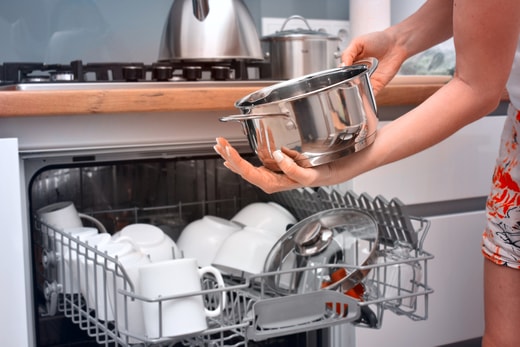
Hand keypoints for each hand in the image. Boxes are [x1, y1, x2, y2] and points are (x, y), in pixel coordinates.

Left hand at [213, 137, 333, 193]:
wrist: (322, 176)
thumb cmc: (314, 176)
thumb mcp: (306, 174)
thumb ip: (291, 167)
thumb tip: (276, 154)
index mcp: (270, 183)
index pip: (247, 172)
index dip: (236, 160)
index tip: (227, 149)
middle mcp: (265, 180)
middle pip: (240, 168)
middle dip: (228, 154)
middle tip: (218, 142)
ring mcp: (266, 174)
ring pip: (243, 165)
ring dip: (231, 154)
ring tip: (220, 144)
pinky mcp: (269, 167)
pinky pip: (250, 161)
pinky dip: (240, 155)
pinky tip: (230, 152)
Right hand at [342, 31, 405, 94]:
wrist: (396, 43)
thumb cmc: (378, 40)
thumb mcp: (358, 42)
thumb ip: (348, 53)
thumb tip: (342, 66)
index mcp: (350, 64)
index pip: (341, 74)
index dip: (340, 76)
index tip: (341, 76)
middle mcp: (357, 73)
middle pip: (348, 85)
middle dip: (347, 86)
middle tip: (350, 80)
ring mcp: (366, 80)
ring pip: (357, 92)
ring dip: (355, 93)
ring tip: (356, 87)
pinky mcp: (376, 85)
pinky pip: (369, 96)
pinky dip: (366, 100)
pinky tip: (363, 98)